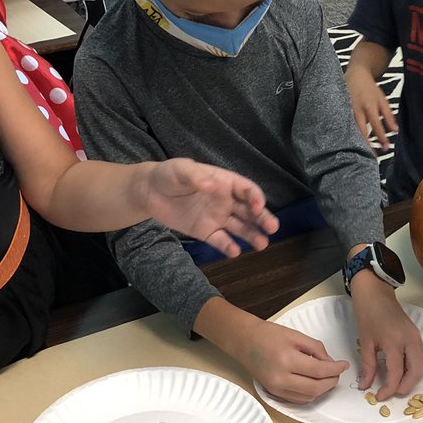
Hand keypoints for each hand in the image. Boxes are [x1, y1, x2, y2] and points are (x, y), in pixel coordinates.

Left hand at [138, 159, 278, 257]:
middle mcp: (226, 200)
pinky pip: (220, 240)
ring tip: (262, 245)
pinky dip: (228, 246)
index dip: (255, 197)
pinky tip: (235, 252)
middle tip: (273, 228)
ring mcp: (217, 217)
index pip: (246, 189)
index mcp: (224, 182)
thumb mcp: (181, 170)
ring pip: (240, 227)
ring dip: (252, 235)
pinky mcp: (205, 231)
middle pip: (249, 210)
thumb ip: (196, 177)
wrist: (149, 193)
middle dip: (262, 218)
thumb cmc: (168, 175)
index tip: (258, 206)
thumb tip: (213, 185)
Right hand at [240, 320, 348, 402]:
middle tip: (337, 372)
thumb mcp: (296, 335)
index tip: (344, 365)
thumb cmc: (269, 334)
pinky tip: (313, 382)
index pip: (319, 371)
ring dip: (322, 389)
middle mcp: (280, 378)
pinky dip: (310, 393)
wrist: (244, 341)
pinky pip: (298, 400)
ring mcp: (276, 389)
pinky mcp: (273, 393)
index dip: (335, 369)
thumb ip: (316, 349)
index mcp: (286, 360)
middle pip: (315, 388)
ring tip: (326, 377)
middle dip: (331, 381)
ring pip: (308, 397)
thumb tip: (331, 363)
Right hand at [346, 66, 397, 152]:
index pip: (376, 125)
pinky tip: (349, 145)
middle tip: (372, 157)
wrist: (355, 74)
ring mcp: (346, 111)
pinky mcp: (339, 111)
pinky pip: (344, 126)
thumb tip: (395, 131)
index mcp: (369, 106)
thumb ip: (388, 115)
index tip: (386, 148)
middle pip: (361, 131)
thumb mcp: (382, 99)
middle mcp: (357, 110)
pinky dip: (347, 136)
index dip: (381, 137)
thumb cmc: (370, 88)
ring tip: (361, 154)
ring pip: (351, 130)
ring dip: (356, 143)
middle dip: (367, 145)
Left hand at [350, 272, 422, 399]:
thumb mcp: (365, 341)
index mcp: (394, 341)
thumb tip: (365, 387)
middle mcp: (410, 339)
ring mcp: (416, 336)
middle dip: (407, 386)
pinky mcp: (417, 334)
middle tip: (392, 392)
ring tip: (397, 383)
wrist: (375, 292)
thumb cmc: (367, 314)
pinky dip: (415, 367)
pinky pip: (422, 356)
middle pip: (417, 371)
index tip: (380, 396)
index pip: (396, 372)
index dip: (389, 388)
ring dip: (413, 377)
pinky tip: (403, 370)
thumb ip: (368, 366)